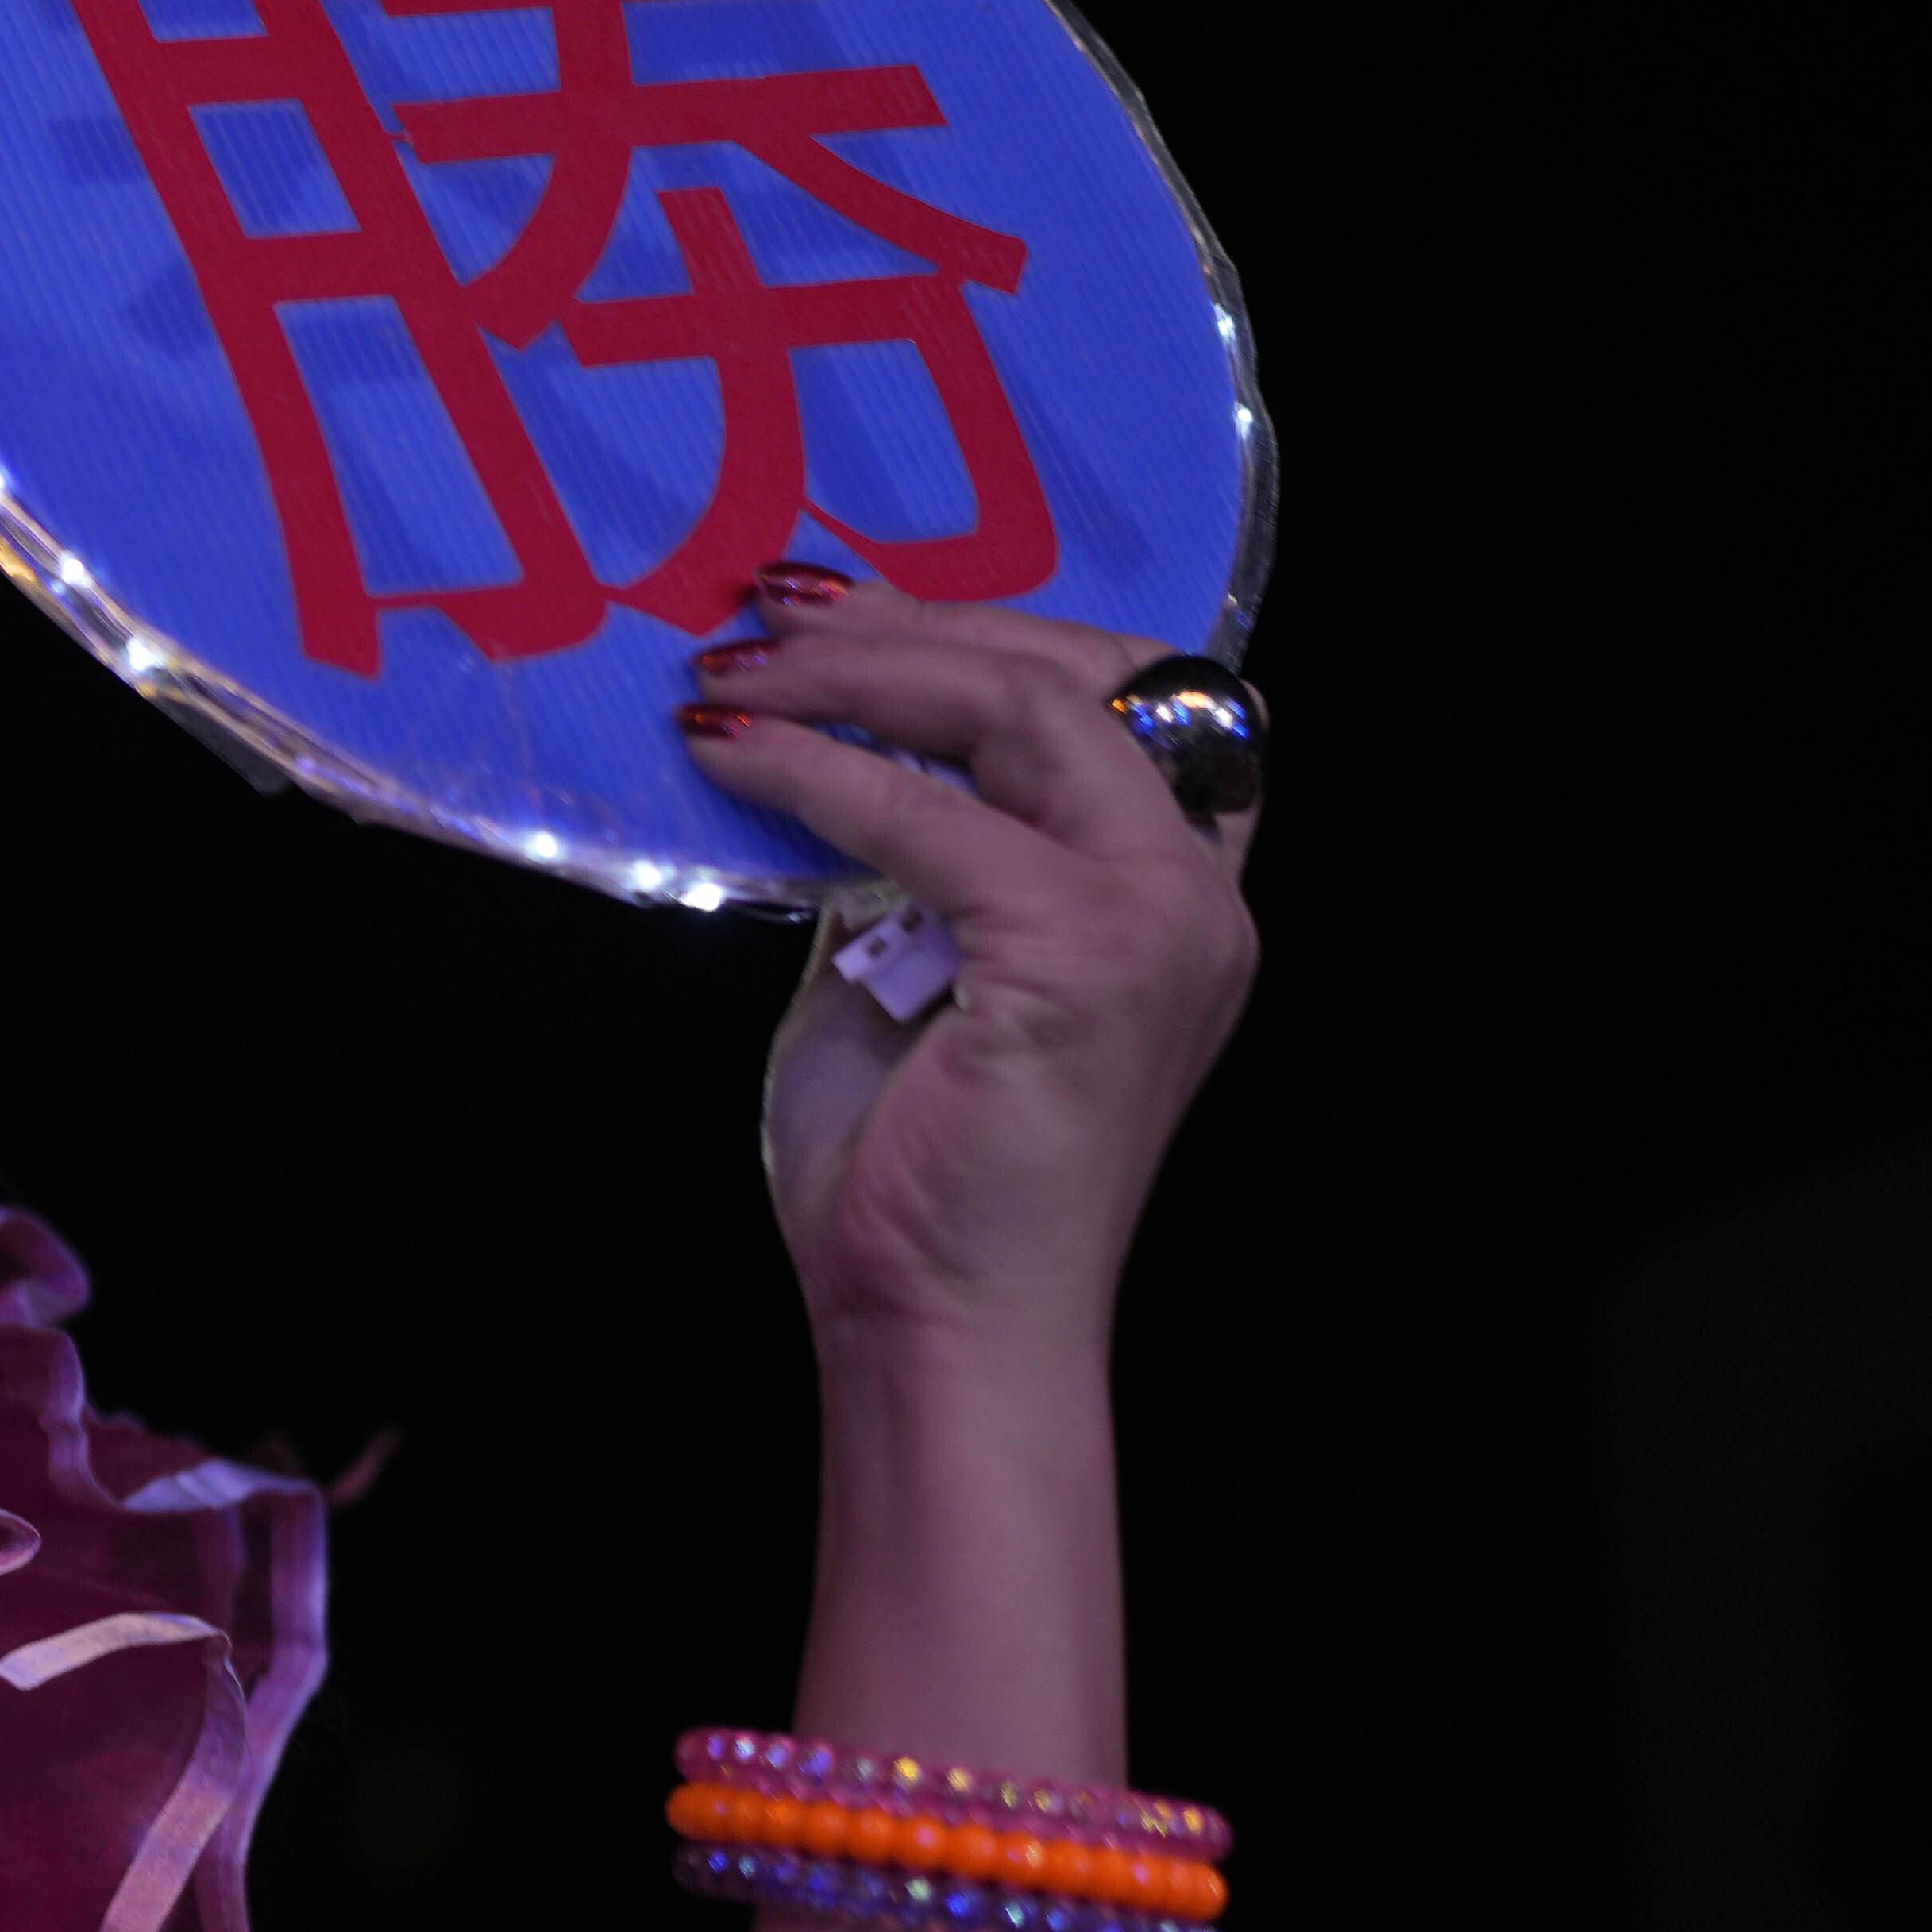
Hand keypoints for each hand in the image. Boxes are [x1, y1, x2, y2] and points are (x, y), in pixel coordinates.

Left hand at [679, 573, 1260, 1361]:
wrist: (939, 1324)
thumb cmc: (922, 1175)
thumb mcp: (916, 970)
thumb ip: (915, 860)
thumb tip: (830, 754)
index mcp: (1176, 893)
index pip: (1123, 695)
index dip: (991, 628)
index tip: (849, 607)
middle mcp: (1197, 894)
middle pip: (1082, 676)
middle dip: (919, 624)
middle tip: (776, 614)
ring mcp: (1157, 920)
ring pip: (1025, 710)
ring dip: (867, 670)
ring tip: (744, 666)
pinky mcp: (1083, 954)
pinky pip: (932, 815)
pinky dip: (819, 769)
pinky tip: (734, 753)